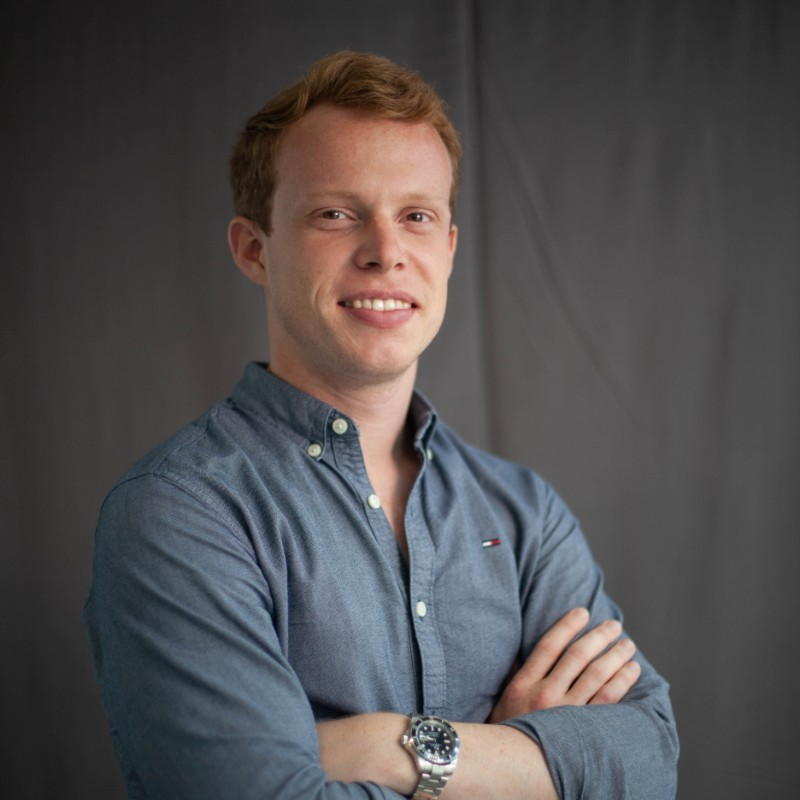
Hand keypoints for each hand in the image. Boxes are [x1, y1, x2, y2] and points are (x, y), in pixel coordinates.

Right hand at [489, 607, 639, 722]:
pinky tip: (631, 670)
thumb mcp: (507, 699)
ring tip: (627, 645)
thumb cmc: (509, 731)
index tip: (583, 611)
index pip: (549, 645)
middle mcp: (545, 695)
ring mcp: (565, 713)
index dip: (567, 625)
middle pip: (577, 656)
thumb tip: (542, 651)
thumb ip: (522, 674)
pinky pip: (607, 701)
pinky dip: (621, 681)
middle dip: (598, 637)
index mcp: (524, 683)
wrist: (510, 768)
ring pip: (596, 675)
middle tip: (614, 626)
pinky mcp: (582, 731)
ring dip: (615, 656)